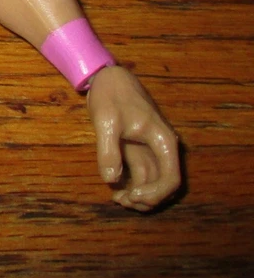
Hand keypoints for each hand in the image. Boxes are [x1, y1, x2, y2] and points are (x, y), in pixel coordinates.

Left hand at [87, 66, 179, 211]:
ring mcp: (151, 150)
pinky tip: (114, 187)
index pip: (171, 179)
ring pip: (154, 182)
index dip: (154, 194)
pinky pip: (142, 174)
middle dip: (146, 199)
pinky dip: (132, 185)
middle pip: (165, 185)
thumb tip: (111, 180)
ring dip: (139, 195)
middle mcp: (162, 148)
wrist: (109, 78)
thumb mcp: (106, 121)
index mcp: (162, 141)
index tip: (131, 195)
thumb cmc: (110, 95)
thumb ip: (109, 150)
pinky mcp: (139, 149)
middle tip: (120, 200)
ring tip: (116, 197)